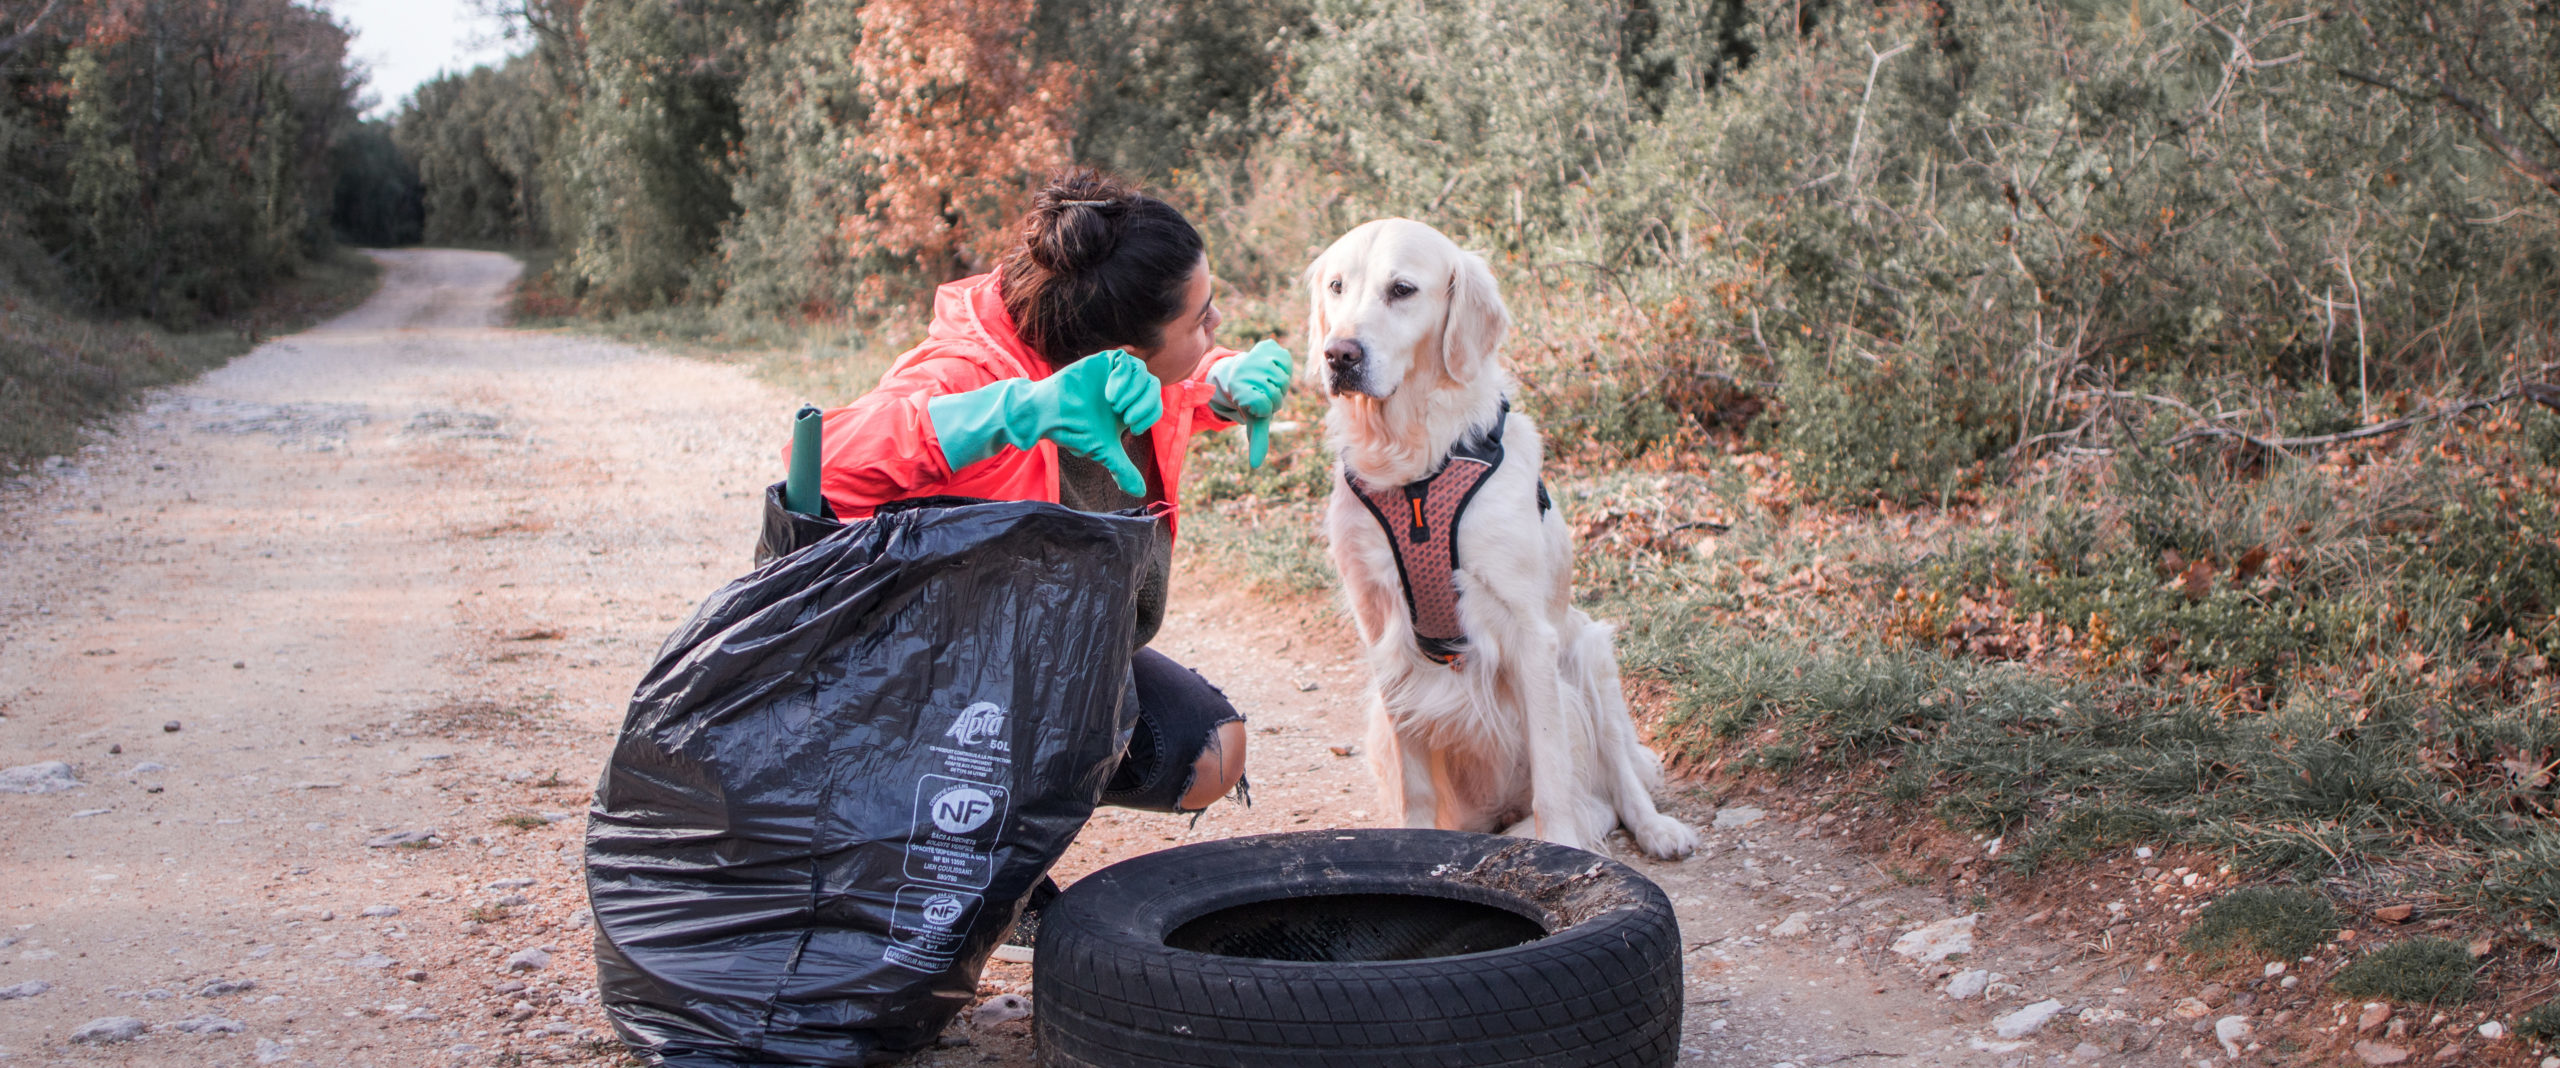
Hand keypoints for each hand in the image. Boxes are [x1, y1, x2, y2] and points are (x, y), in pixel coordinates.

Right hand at [927, 350, 1163, 495]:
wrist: (1048, 415)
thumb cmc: (1074, 431)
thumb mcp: (1103, 451)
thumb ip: (1122, 468)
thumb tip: (1140, 493)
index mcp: (1129, 405)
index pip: (1155, 403)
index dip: (1150, 415)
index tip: (1132, 429)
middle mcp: (1124, 387)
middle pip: (1153, 385)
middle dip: (1145, 404)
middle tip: (1125, 418)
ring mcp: (1113, 373)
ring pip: (1142, 372)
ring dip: (1133, 391)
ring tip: (1113, 405)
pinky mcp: (1101, 361)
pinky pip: (1125, 359)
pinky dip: (1123, 377)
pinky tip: (1109, 393)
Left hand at [1207, 339, 1293, 467]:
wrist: (1244, 374)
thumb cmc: (1252, 400)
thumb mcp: (1255, 419)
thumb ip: (1256, 440)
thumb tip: (1255, 465)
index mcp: (1240, 392)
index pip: (1264, 405)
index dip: (1265, 407)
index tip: (1255, 404)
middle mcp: (1244, 373)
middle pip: (1276, 392)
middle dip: (1274, 396)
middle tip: (1263, 392)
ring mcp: (1255, 358)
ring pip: (1281, 377)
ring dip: (1278, 382)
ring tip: (1268, 380)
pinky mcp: (1267, 347)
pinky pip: (1285, 359)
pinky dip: (1282, 366)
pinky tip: (1272, 366)